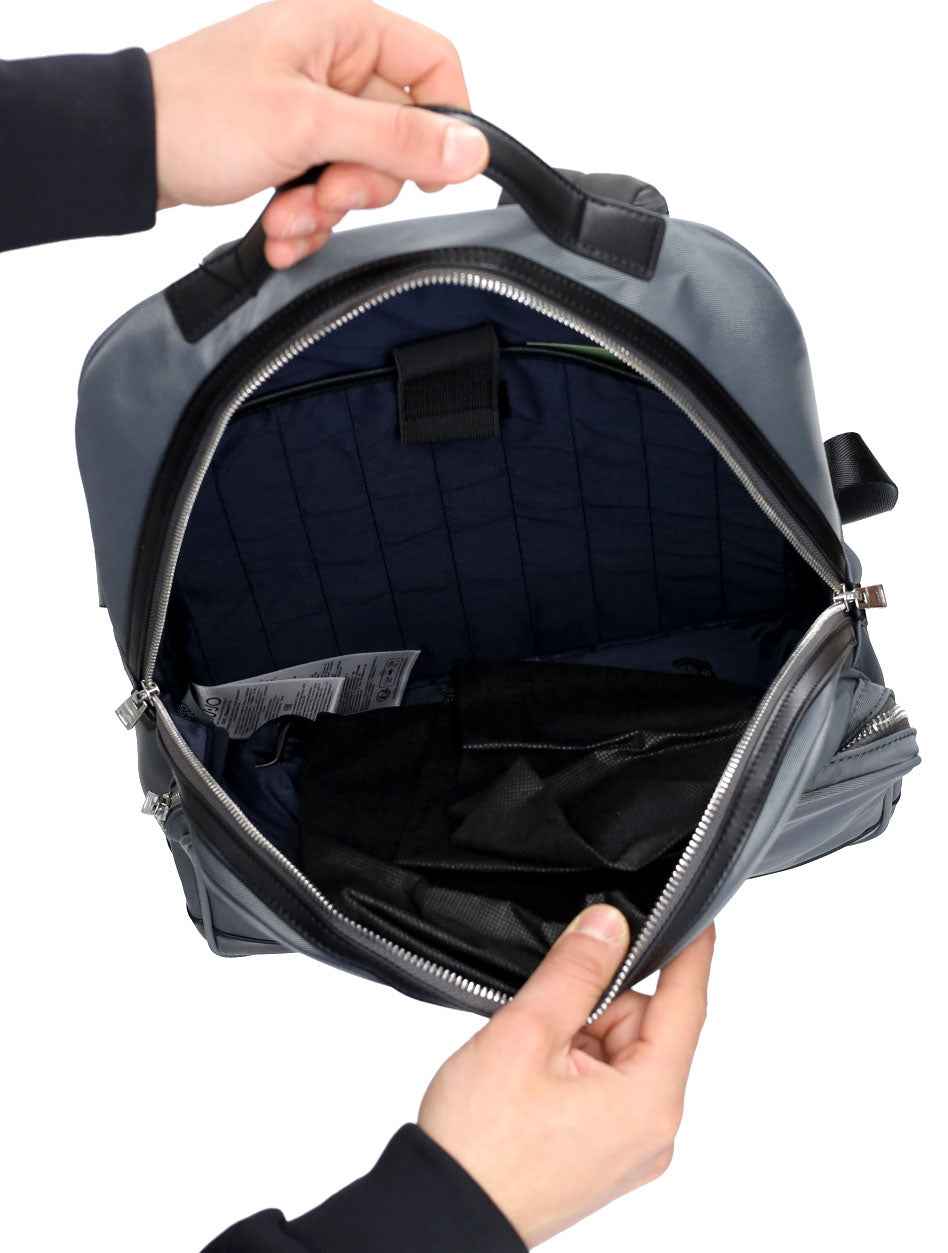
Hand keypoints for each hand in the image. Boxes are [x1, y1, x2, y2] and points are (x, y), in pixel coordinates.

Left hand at [148, 0, 486, 267]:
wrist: (126, 152)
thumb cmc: (199, 114)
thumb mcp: (310, 126)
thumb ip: (397, 138)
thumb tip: (473, 149)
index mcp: (345, 29)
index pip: (435, 67)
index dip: (443, 124)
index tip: (427, 173)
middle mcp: (333, 65)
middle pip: (399, 137)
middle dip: (361, 183)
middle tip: (323, 192)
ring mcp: (311, 111)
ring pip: (362, 175)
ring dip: (327, 210)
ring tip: (285, 216)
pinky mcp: (290, 151)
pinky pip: (327, 193)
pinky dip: (306, 221)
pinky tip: (276, 230)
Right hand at [419, 906, 714, 1246]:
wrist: (443, 1213)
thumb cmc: (481, 1143)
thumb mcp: (527, 1033)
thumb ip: (575, 971)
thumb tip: (610, 924)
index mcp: (648, 1102)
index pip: (686, 1004)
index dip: (691, 951)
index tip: (697, 912)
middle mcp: (652, 1131)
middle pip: (643, 1026)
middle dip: (596, 1003)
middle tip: (543, 1019)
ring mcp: (628, 1147)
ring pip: (618, 1051)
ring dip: (577, 1035)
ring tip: (528, 1058)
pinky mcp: (603, 1153)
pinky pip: (603, 1083)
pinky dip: (570, 1064)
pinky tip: (532, 1076)